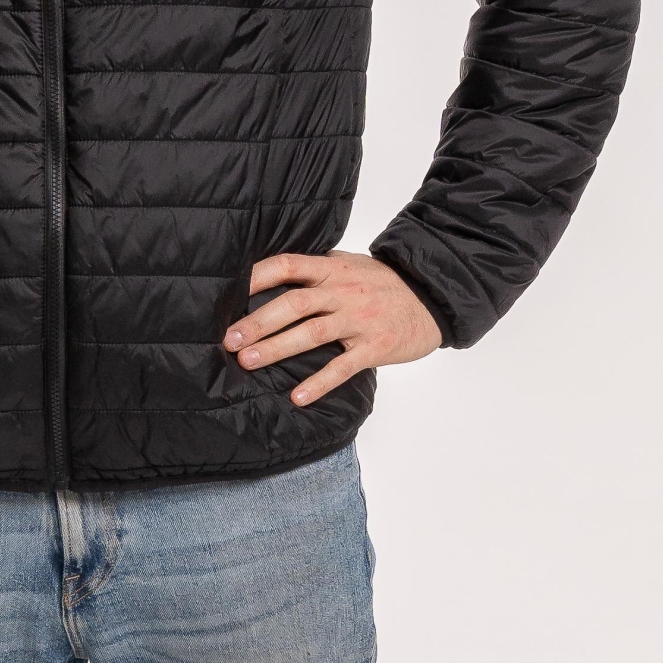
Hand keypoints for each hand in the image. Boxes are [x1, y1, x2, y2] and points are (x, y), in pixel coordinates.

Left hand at [222, 251, 440, 404]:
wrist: (433, 296)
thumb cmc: (384, 283)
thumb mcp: (350, 265)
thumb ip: (317, 269)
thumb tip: (273, 274)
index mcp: (332, 269)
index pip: (288, 266)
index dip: (257, 277)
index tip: (229, 292)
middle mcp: (342, 292)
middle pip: (294, 304)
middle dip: (258, 322)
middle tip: (230, 340)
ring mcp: (359, 319)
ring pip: (312, 333)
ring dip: (277, 348)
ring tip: (248, 362)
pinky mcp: (374, 347)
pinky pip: (343, 367)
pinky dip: (319, 382)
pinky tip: (298, 397)